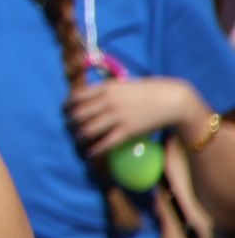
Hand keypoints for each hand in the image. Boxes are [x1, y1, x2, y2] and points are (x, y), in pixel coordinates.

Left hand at [68, 78, 193, 155]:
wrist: (171, 100)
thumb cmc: (147, 92)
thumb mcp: (122, 84)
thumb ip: (105, 90)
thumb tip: (87, 96)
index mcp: (105, 88)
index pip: (75, 98)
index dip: (66, 107)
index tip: (65, 113)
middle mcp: (107, 102)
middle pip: (77, 116)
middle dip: (70, 124)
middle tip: (70, 129)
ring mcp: (116, 117)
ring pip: (87, 131)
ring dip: (79, 138)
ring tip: (79, 142)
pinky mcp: (127, 131)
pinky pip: (104, 143)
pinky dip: (94, 150)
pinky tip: (90, 153)